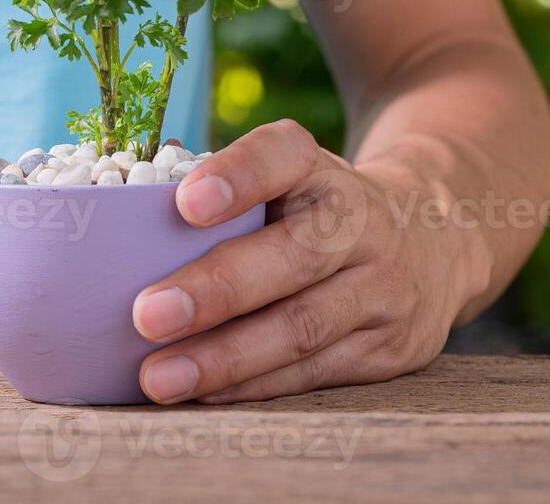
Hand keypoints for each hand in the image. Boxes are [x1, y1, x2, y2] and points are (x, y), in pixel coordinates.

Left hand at [132, 119, 492, 403]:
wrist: (435, 240)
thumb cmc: (311, 208)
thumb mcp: (283, 176)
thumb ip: (217, 187)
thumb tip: (115, 204)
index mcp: (318, 168)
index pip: (282, 157)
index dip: (236, 177)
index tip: (185, 202)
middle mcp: (360, 222)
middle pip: (290, 257)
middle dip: (214, 291)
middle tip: (144, 315)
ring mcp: (382, 288)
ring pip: (301, 328)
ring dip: (224, 358)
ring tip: (158, 376)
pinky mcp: (389, 348)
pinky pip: (312, 372)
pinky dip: (252, 385)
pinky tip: (202, 393)